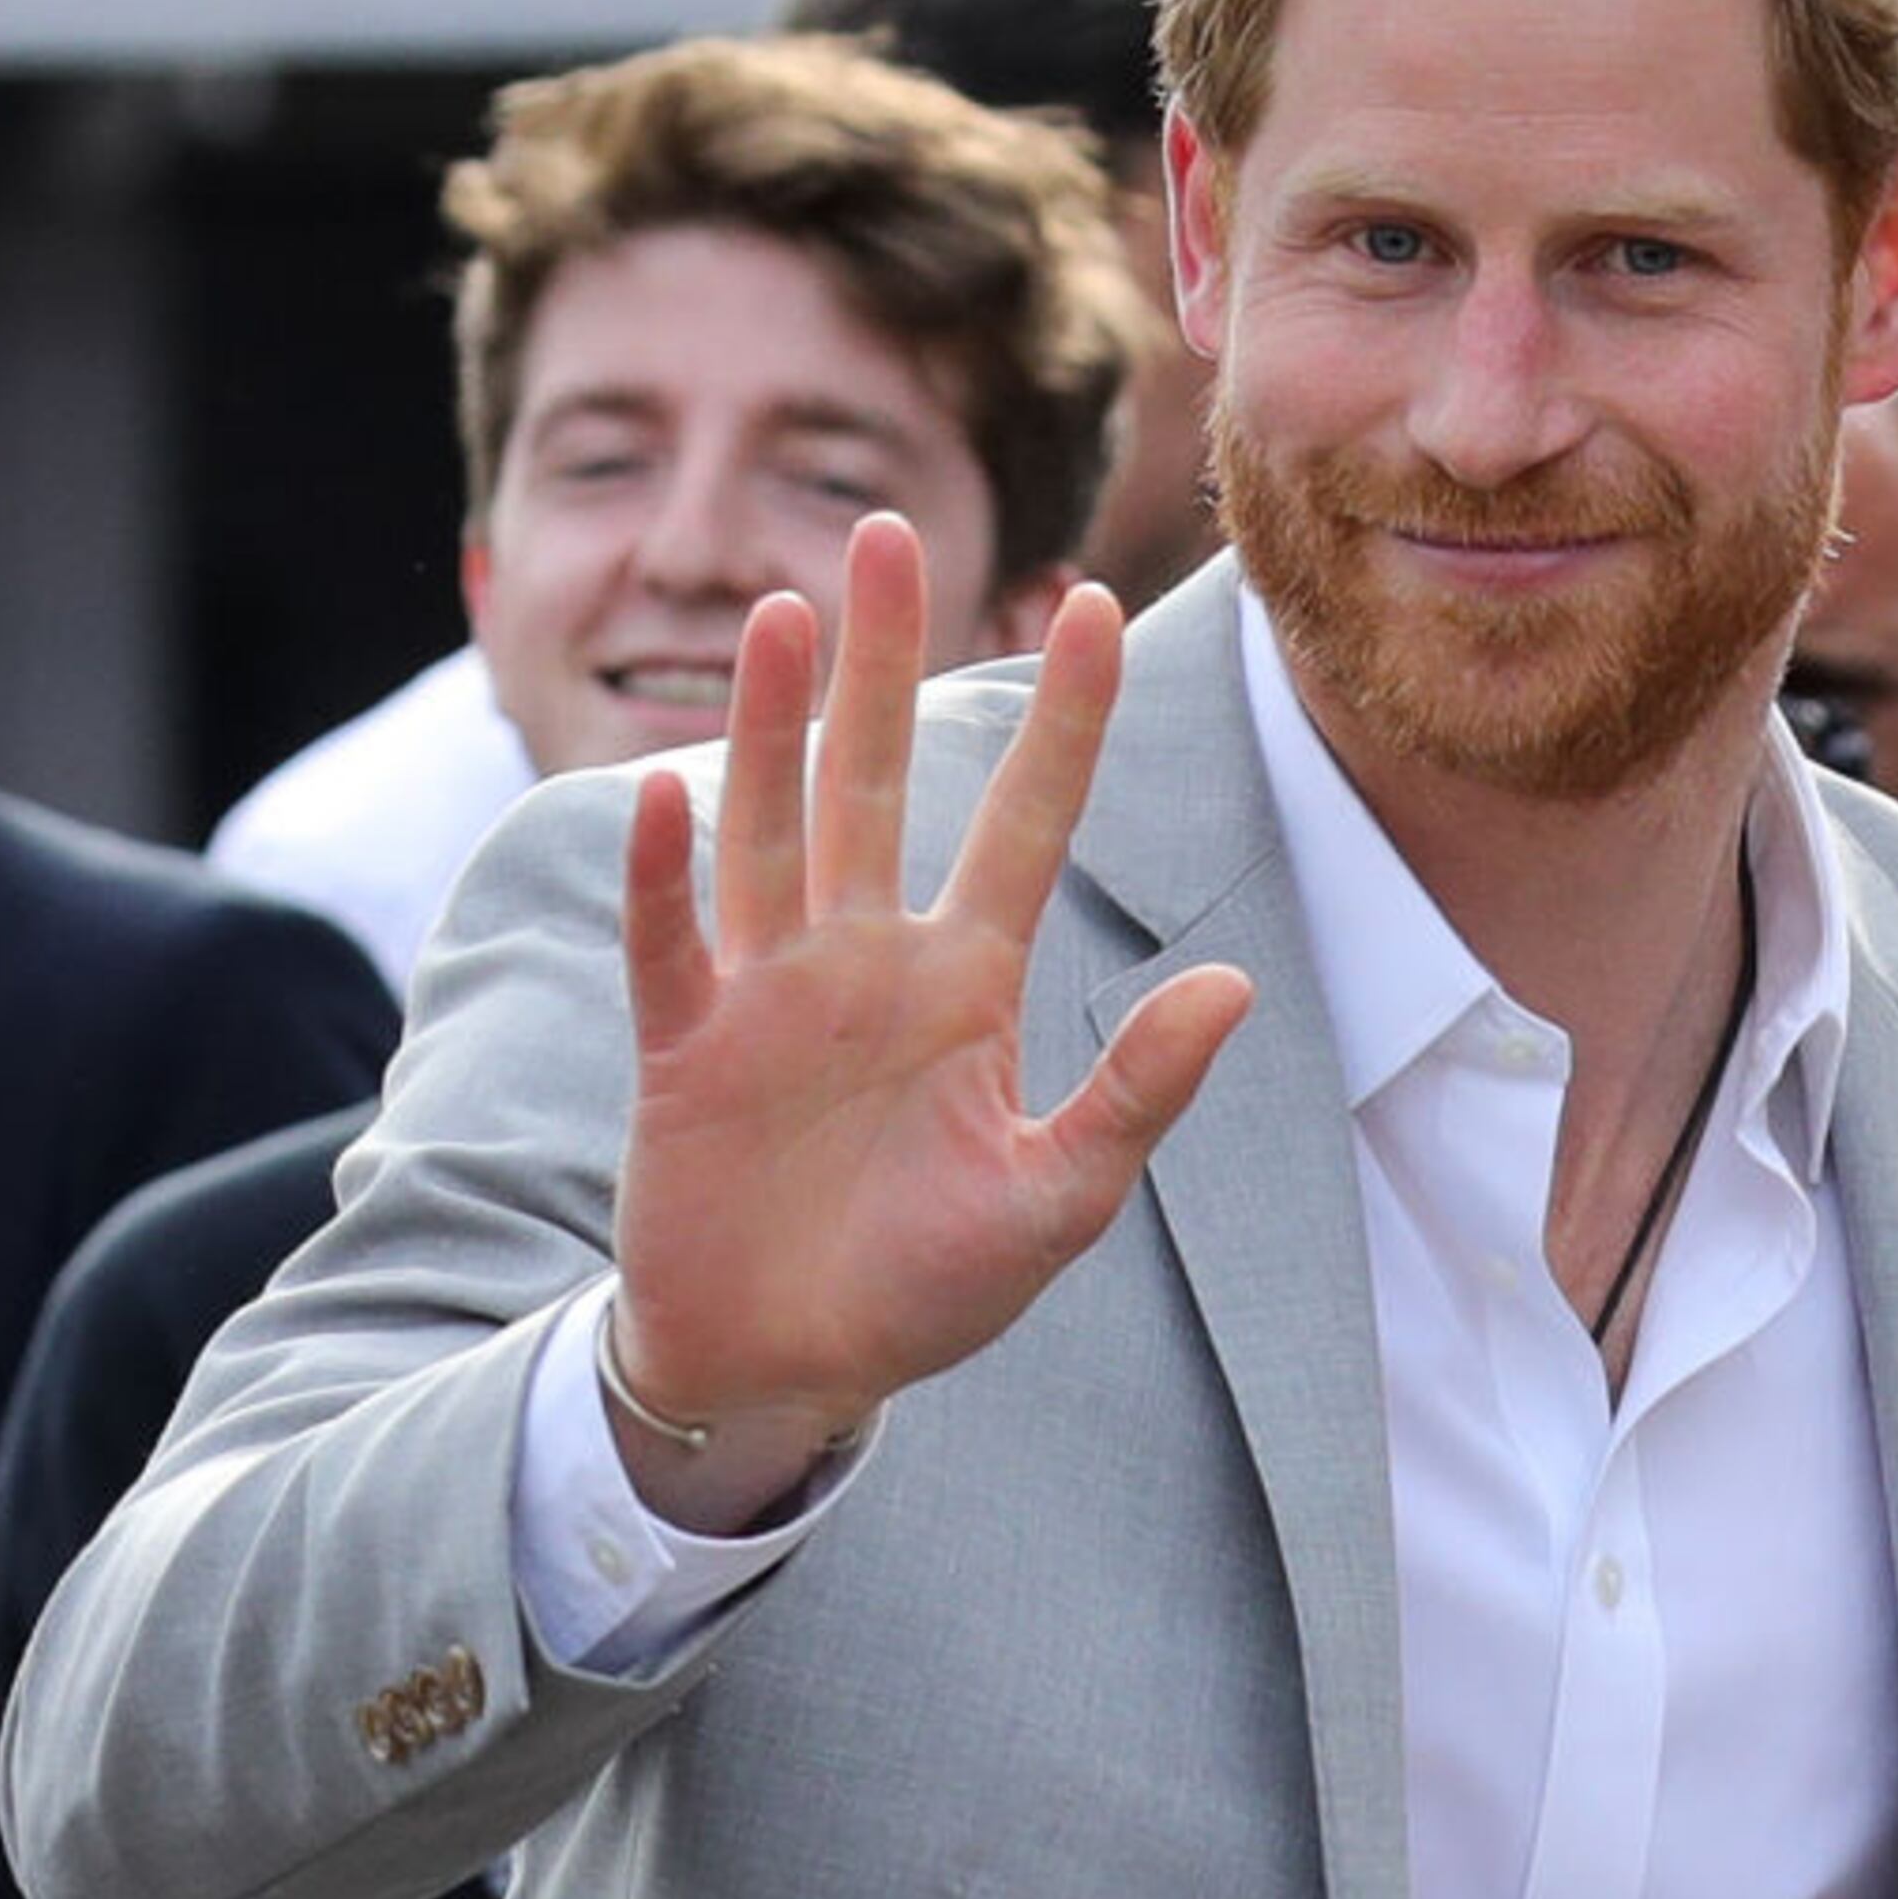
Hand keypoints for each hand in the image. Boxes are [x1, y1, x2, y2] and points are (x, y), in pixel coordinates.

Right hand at [606, 514, 1253, 1530]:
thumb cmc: (927, 1288)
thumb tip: (1233, 983)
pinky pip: (671, 943)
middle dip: (882, 658)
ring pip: (772, 826)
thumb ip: (1135, 1091)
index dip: (1065, 720)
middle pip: (878, 778)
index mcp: (968, 982)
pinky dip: (663, 875)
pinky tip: (664, 792)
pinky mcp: (682, 1048)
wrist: (787, 1373)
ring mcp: (768, 994)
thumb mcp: (1054, 1200)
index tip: (1099, 605)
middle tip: (887, 526)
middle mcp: (866, 960)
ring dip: (771, 725)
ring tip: (780, 611)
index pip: (1026, 820)